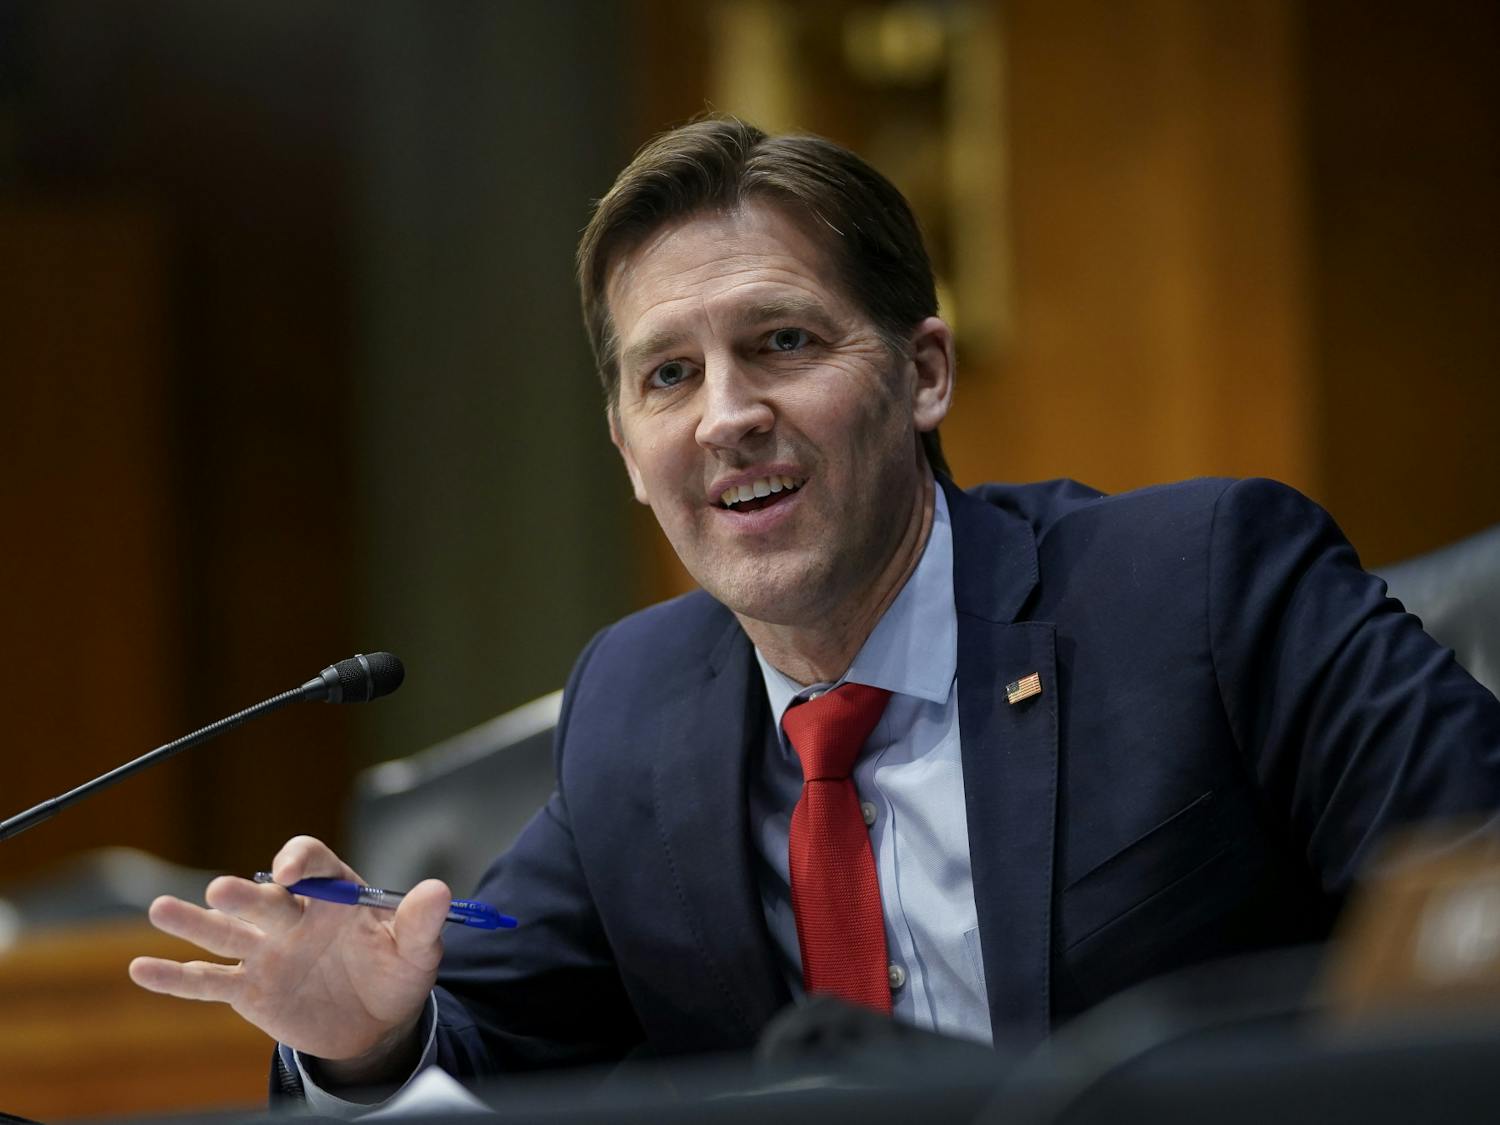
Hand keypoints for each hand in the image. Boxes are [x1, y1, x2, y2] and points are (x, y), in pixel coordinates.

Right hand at [129, 836, 448, 1078]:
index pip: (312, 864)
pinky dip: (175, 977)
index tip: (291, 873)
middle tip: (223, 892)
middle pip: (263, 899)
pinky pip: (208, 982)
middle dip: (245, 895)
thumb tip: (439, 890)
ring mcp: (265, 951)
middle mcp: (292, 915)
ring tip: (161, 910)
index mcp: (333, 893)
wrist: (377, 1021)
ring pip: (225, 933)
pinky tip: (141, 969)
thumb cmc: (395, 970)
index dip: (300, 862)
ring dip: (194, 922)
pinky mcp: (247, 989)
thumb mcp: (417, 948)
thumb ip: (422, 920)